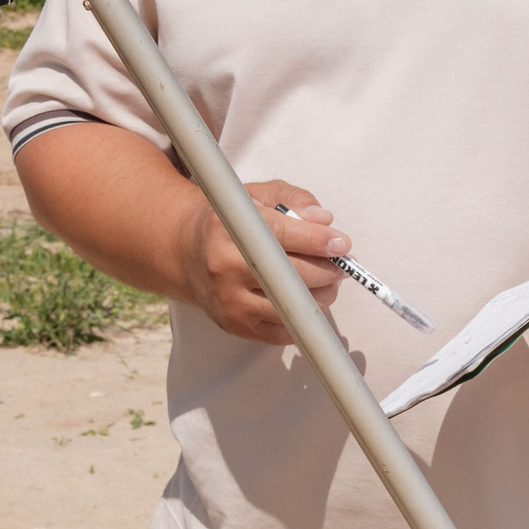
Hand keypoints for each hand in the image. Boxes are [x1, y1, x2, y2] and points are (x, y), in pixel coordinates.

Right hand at [173, 179, 346, 344]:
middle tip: (341, 266)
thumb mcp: (257, 196)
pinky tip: (304, 300)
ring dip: (320, 296)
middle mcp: (224, 265)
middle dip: (327, 271)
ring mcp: (228, 299)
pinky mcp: (234, 325)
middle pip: (291, 275)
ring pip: (290, 307)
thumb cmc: (230, 222)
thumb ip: (294, 199)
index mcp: (228, 227)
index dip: (318, 240)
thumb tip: (324, 221)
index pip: (282, 235)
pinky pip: (282, 332)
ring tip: (326, 283)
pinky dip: (302, 318)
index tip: (341, 243)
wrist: (186, 253)